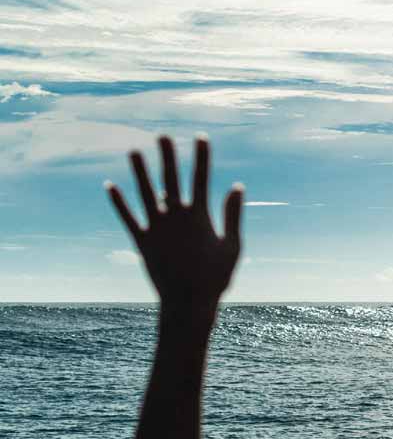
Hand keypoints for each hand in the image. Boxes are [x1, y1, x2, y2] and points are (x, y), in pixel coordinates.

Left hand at [107, 136, 242, 329]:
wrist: (188, 303)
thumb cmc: (215, 277)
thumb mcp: (232, 246)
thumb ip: (233, 215)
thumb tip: (237, 187)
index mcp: (199, 216)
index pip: (201, 178)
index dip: (201, 156)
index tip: (200, 137)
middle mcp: (175, 216)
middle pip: (170, 178)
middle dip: (167, 156)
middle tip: (163, 136)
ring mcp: (156, 227)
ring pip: (145, 192)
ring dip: (139, 171)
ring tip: (134, 152)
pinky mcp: (141, 240)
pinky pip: (127, 217)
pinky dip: (118, 201)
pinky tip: (110, 186)